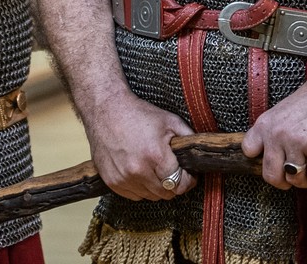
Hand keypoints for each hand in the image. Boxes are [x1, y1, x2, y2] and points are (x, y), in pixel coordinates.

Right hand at [83, 92, 197, 200]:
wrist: (106, 110)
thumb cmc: (138, 114)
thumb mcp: (170, 121)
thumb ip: (188, 138)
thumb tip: (200, 154)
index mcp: (155, 156)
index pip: (179, 184)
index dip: (188, 181)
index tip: (189, 176)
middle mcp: (138, 171)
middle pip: (166, 194)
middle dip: (174, 184)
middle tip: (174, 171)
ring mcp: (123, 178)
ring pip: (150, 197)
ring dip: (157, 187)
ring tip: (155, 169)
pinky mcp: (112, 182)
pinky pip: (134, 196)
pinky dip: (141, 188)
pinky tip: (141, 171)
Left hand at [240, 76, 306, 189]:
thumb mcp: (283, 111)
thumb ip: (275, 131)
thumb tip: (273, 157)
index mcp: (266, 124)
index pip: (249, 151)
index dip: (261, 161)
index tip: (275, 162)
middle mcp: (278, 134)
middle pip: (271, 176)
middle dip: (284, 181)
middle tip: (294, 176)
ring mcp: (298, 141)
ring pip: (295, 179)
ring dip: (305, 180)